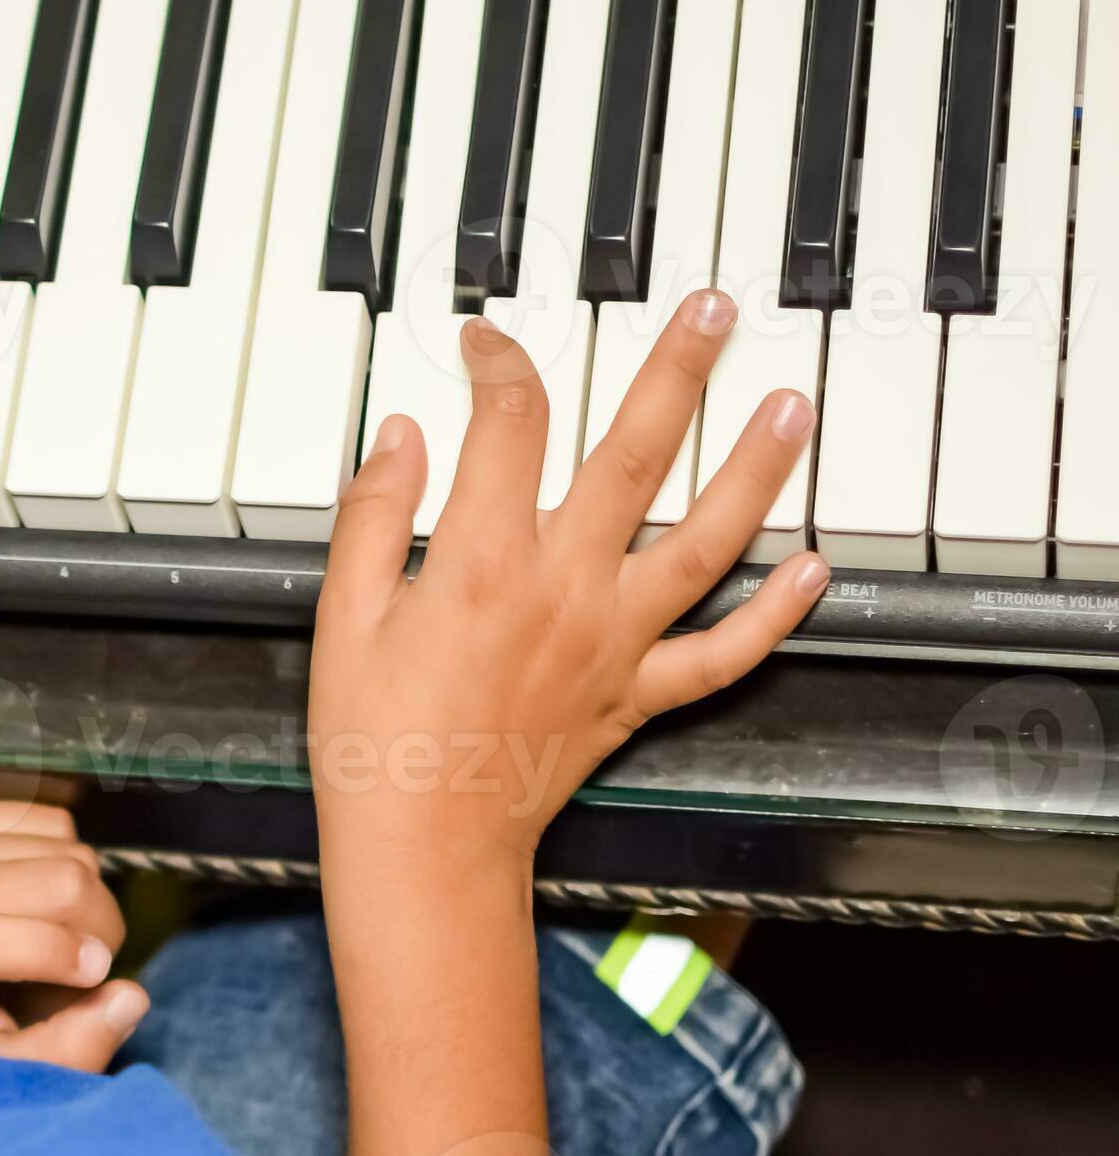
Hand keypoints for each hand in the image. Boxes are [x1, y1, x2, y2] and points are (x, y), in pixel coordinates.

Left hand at [0, 800, 146, 1068]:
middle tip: (81, 974)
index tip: (91, 982)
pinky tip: (39, 902)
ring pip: (71, 849)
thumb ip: (60, 1049)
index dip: (55, 957)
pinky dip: (66, 862)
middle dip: (99, 931)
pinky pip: (55, 822)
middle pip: (65, 880)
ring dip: (85, 900)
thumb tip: (131, 998)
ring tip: (55, 940)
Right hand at [308, 290, 827, 880]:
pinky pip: (720, 655)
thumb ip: (373, 515)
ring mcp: (611, 644)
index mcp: (482, 561)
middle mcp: (563, 590)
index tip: (488, 345)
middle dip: (678, 370)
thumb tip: (401, 435)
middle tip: (714, 311)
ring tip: (792, 405)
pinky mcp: (633, 696)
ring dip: (755, 469)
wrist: (422, 844)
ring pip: (706, 542)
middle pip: (637, 455)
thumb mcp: (342, 616)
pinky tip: (813, 572)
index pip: (510, 425)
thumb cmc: (375, 740)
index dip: (501, 365)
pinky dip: (774, 615)